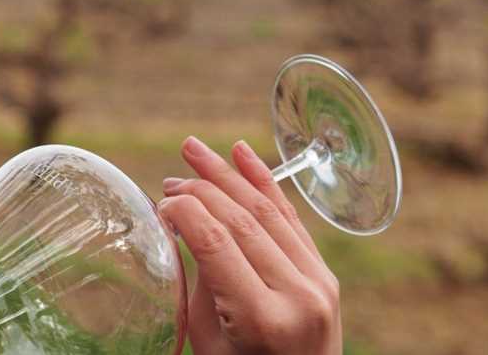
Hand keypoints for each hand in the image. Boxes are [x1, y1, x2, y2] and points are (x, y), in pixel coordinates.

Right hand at [159, 136, 341, 354]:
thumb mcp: (207, 341)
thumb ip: (198, 281)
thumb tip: (180, 222)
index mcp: (262, 319)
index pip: (217, 244)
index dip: (185, 213)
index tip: (161, 202)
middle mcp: (297, 295)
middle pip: (243, 221)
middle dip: (203, 189)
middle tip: (172, 176)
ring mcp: (318, 282)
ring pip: (269, 211)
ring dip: (230, 176)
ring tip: (196, 151)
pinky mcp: (326, 273)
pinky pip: (292, 219)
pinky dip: (267, 183)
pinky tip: (244, 155)